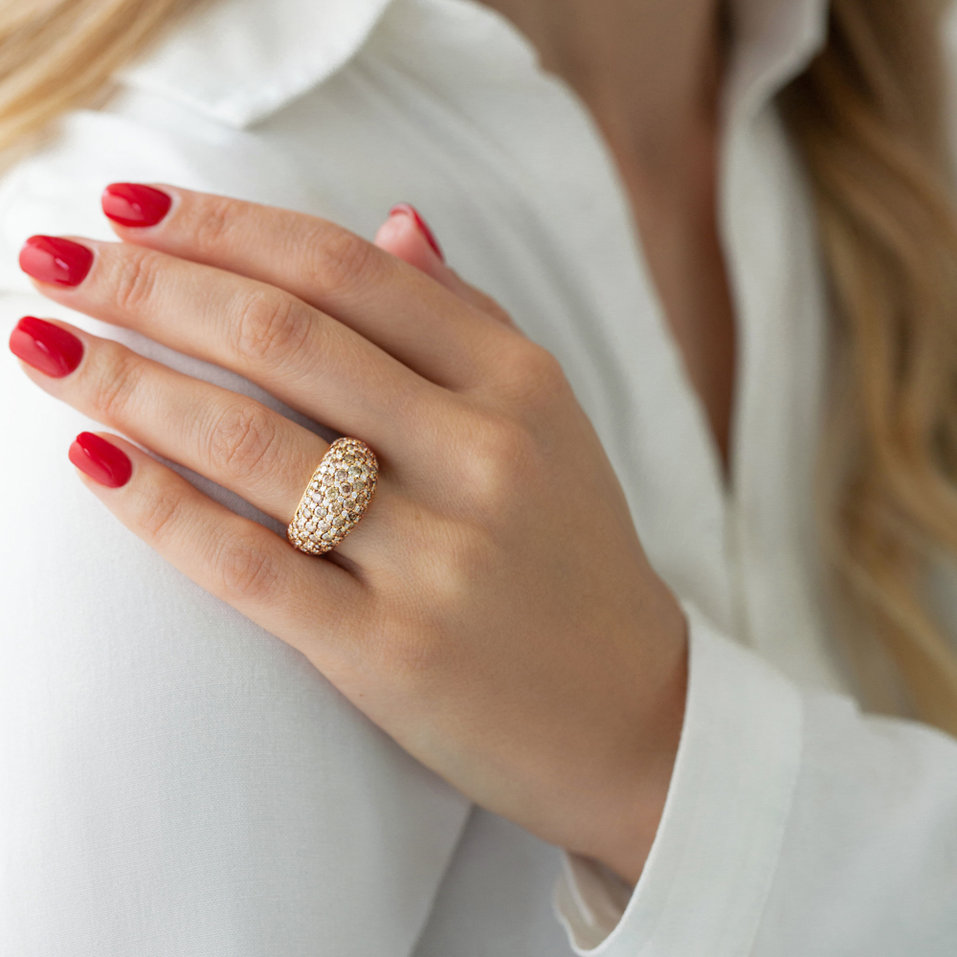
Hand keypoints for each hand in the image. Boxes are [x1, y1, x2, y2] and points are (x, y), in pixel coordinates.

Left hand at [8, 184, 687, 885]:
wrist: (632, 715)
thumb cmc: (575, 558)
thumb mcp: (552, 424)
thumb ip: (471, 320)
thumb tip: (394, 221)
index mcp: (519, 386)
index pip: (346, 271)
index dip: (224, 226)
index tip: (131, 210)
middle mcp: (482, 457)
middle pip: (284, 337)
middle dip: (149, 285)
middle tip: (51, 259)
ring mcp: (438, 558)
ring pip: (250, 442)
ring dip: (126, 380)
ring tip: (42, 343)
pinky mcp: (391, 653)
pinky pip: (248, 564)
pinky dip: (155, 505)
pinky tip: (89, 458)